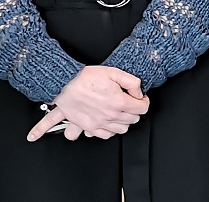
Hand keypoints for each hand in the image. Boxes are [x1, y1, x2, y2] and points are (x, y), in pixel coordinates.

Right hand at [27, 66, 149, 141]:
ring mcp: (100, 123)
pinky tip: (110, 123)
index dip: (144, 102)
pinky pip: (106, 135)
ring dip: (125, 121)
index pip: (142, 108)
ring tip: (122, 113)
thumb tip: (139, 93)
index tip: (140, 99)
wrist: (65, 84)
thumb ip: (132, 82)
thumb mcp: (114, 73)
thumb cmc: (86, 78)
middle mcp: (110, 115)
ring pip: (122, 129)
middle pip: (133, 119)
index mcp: (118, 102)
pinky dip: (111, 131)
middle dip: (135, 111)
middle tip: (131, 103)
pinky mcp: (89, 127)